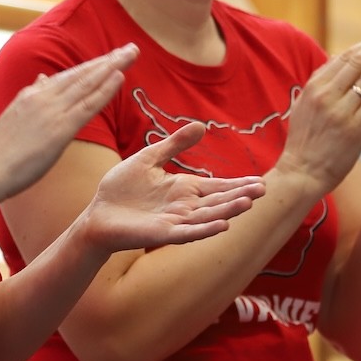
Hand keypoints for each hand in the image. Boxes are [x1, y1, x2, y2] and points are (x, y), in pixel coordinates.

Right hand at [0, 44, 138, 199]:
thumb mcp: (14, 118)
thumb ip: (31, 97)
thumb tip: (42, 78)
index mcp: (32, 95)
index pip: (68, 76)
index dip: (91, 66)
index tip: (110, 58)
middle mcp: (43, 96)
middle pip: (82, 74)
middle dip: (108, 60)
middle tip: (130, 48)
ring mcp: (53, 111)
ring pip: (88, 83)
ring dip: (112, 66)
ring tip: (131, 53)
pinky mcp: (61, 129)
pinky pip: (89, 104)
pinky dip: (105, 89)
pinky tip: (120, 77)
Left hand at [79, 122, 264, 253]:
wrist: (97, 213)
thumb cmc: (121, 188)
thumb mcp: (149, 158)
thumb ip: (174, 144)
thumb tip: (202, 125)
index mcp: (184, 189)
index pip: (217, 186)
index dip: (238, 185)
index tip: (261, 182)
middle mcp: (184, 207)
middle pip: (218, 201)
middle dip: (239, 196)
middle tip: (263, 190)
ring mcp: (175, 222)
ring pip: (207, 216)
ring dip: (228, 211)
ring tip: (248, 203)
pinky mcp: (161, 234)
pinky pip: (187, 233)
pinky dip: (205, 229)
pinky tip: (222, 225)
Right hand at [277, 30, 360, 192]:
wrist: (300, 173)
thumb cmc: (305, 141)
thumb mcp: (305, 106)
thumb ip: (322, 84)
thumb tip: (336, 60)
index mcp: (314, 86)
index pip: (345, 57)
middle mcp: (325, 94)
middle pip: (358, 61)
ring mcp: (339, 110)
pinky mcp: (353, 127)